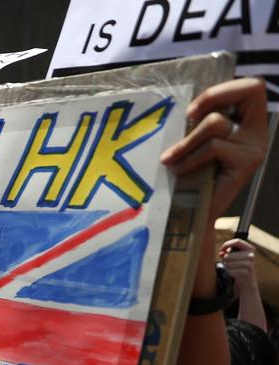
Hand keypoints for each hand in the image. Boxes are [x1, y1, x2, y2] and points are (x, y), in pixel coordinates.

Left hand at [162, 77, 269, 220]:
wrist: (195, 213)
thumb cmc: (191, 175)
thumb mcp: (197, 142)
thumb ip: (201, 122)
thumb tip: (183, 102)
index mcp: (248, 121)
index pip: (251, 87)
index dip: (222, 88)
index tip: (192, 109)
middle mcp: (257, 130)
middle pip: (252, 88)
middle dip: (213, 97)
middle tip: (188, 116)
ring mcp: (254, 146)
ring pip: (217, 124)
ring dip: (187, 141)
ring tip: (170, 158)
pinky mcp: (247, 162)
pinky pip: (213, 147)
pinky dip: (190, 158)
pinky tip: (178, 170)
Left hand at [219, 238, 256, 289]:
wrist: (248, 285)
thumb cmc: (239, 270)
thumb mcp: (237, 259)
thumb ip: (230, 252)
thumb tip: (222, 252)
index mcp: (250, 250)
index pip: (237, 241)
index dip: (226, 245)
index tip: (221, 251)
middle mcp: (251, 256)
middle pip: (228, 255)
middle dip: (225, 261)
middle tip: (229, 266)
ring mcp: (249, 264)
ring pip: (227, 263)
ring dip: (226, 268)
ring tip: (231, 271)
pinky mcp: (245, 272)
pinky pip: (228, 270)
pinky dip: (227, 273)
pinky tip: (231, 275)